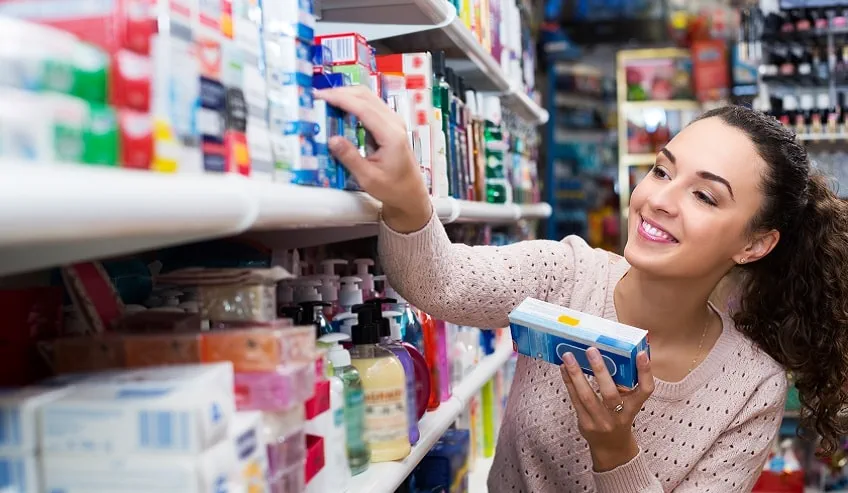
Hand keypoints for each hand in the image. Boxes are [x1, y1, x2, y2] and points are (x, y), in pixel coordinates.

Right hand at [315, 86, 431, 232]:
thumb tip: (331, 139)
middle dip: (340, 93)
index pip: (363, 108)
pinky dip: (354, 103)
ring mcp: (394, 121)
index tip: (320, 96)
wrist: (411, 192)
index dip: (341, 99)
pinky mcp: (390, 123)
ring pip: (368, 97)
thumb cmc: (392, 188)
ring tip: (326, 101)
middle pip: (366, 96)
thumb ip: (350, 158)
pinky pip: (370, 105)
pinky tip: (340, 109)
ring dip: (347, 96)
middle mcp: (394, 122)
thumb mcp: (368, 178)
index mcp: (390, 135)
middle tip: (318, 97)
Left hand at [560, 348, 653, 471]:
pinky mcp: (585, 424)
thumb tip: (611, 353)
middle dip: (600, 370)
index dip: (645, 372)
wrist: (611, 447)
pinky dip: (568, 382)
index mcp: (634, 406)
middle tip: (591, 350)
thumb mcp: (628, 403)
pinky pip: (575, 400)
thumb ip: (623, 383)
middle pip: (610, 393)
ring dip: (576, 374)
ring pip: (587, 396)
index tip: (641, 354)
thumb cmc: (619, 416)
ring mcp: (601, 421)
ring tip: (568, 356)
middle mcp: (620, 416)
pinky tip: (563, 368)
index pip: (645, 390)